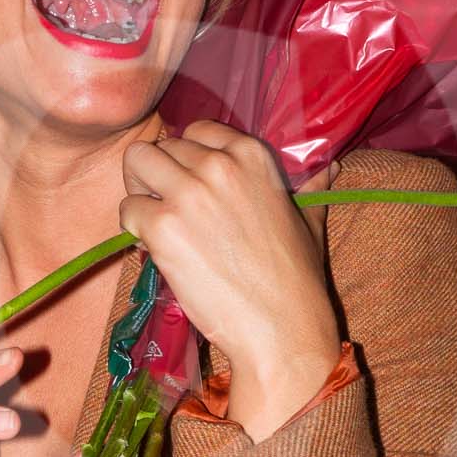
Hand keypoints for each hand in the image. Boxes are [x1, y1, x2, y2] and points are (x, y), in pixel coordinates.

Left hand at [119, 123, 340, 436]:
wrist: (280, 327)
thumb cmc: (296, 278)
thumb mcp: (308, 219)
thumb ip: (310, 186)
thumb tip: (329, 167)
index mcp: (251, 154)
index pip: (196, 130)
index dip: (187, 157)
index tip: (191, 185)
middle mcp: (217, 164)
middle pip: (161, 146)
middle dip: (158, 175)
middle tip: (167, 208)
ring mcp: (188, 193)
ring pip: (135, 164)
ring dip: (139, 192)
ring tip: (155, 224)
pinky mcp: (163, 226)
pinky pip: (127, 209)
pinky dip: (132, 229)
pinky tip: (155, 250)